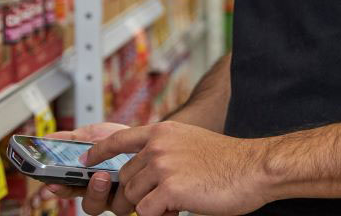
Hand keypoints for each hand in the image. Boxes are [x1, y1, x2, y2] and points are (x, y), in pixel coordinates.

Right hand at [30, 123, 128, 213]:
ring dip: (103, 192)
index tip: (53, 183)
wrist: (149, 137)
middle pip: (90, 205)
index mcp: (87, 180)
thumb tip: (49, 138)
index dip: (61, 189)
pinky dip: (126, 191)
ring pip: (109, 206)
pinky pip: (128, 203)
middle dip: (90, 192)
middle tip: (94, 176)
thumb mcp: (95, 134)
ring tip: (106, 176)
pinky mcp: (136, 198)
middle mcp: (103, 192)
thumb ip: (73, 138)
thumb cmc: (121, 138)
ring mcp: (120, 197)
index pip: (70, 190)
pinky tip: (127, 178)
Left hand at [85, 121, 271, 215]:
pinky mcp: (169, 189)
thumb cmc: (227, 161)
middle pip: (126, 178)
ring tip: (177, 201)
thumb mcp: (190, 142)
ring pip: (133, 197)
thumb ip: (165, 150)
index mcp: (162, 132)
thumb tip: (144, 171)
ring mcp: (162, 166)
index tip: (87, 160)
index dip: (100, 151)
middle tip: (163, 199)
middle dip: (139, 194)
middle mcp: (158, 146)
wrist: (253, 168)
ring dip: (151, 205)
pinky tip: (181, 206)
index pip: (119, 139)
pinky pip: (147, 212)